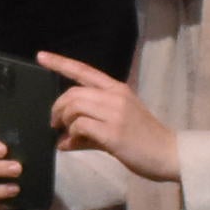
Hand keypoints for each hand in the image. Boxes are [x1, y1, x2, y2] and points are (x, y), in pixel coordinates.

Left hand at [37, 50, 179, 182]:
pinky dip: (71, 136)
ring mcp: (114, 113)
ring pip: (73, 108)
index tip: (40, 56)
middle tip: (55, 124)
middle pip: (72, 93)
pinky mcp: (112, 132)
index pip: (84, 70)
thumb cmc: (143, 140)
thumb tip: (63, 140)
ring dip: (64, 122)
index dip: (60, 63)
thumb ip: (88, 130)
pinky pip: (79, 126)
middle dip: (57, 109)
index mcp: (117, 89)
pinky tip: (72, 145)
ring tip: (66, 135)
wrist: (168, 153)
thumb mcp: (116, 126)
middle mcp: (115, 96)